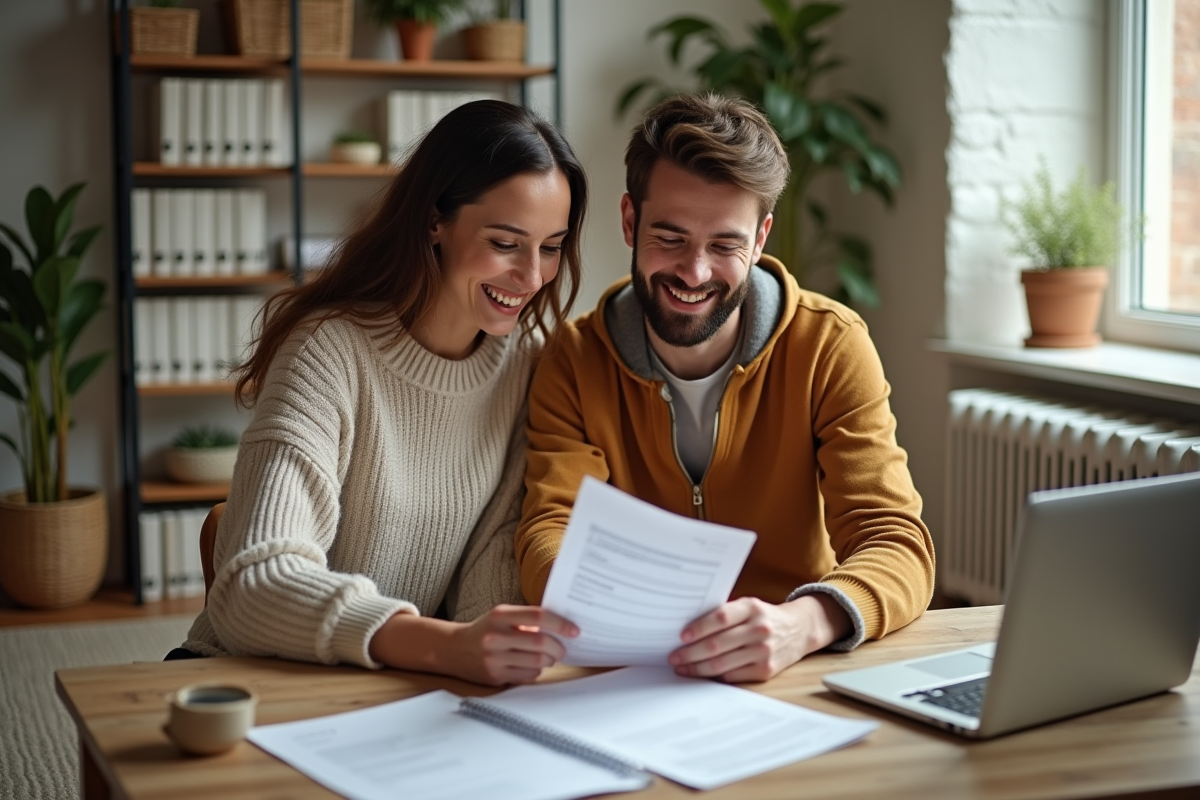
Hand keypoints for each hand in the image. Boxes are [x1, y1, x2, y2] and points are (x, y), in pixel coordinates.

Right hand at [369, 605, 578, 686]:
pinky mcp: (494, 676)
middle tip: (563, 648)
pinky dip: (536, 671)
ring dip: (549, 660)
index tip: (574, 630)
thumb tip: (562, 626)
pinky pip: (527, 676)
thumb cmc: (485, 630)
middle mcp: (496, 636)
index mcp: (500, 615)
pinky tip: (532, 665)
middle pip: (540, 643)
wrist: (453, 649)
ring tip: (548, 656)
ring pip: (537, 662)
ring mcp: (494, 658)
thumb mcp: (502, 616)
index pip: (538, 616)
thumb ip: (527, 619)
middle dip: (559, 648)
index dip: (560, 624)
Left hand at [668, 594, 850, 682]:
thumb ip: (725, 614)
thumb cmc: (764, 617)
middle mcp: (759, 629)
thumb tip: (688, 629)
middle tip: (674, 657)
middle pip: (717, 644)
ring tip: (682, 668)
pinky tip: (702, 674)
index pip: (720, 617)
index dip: (698, 628)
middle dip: (690, 653)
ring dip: (697, 668)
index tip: (681, 636)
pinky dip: (714, 676)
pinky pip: (733, 676)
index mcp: (752, 608)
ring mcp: (764, 651)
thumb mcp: (749, 606)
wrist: (799, 630)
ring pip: (722, 664)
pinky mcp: (766, 670)